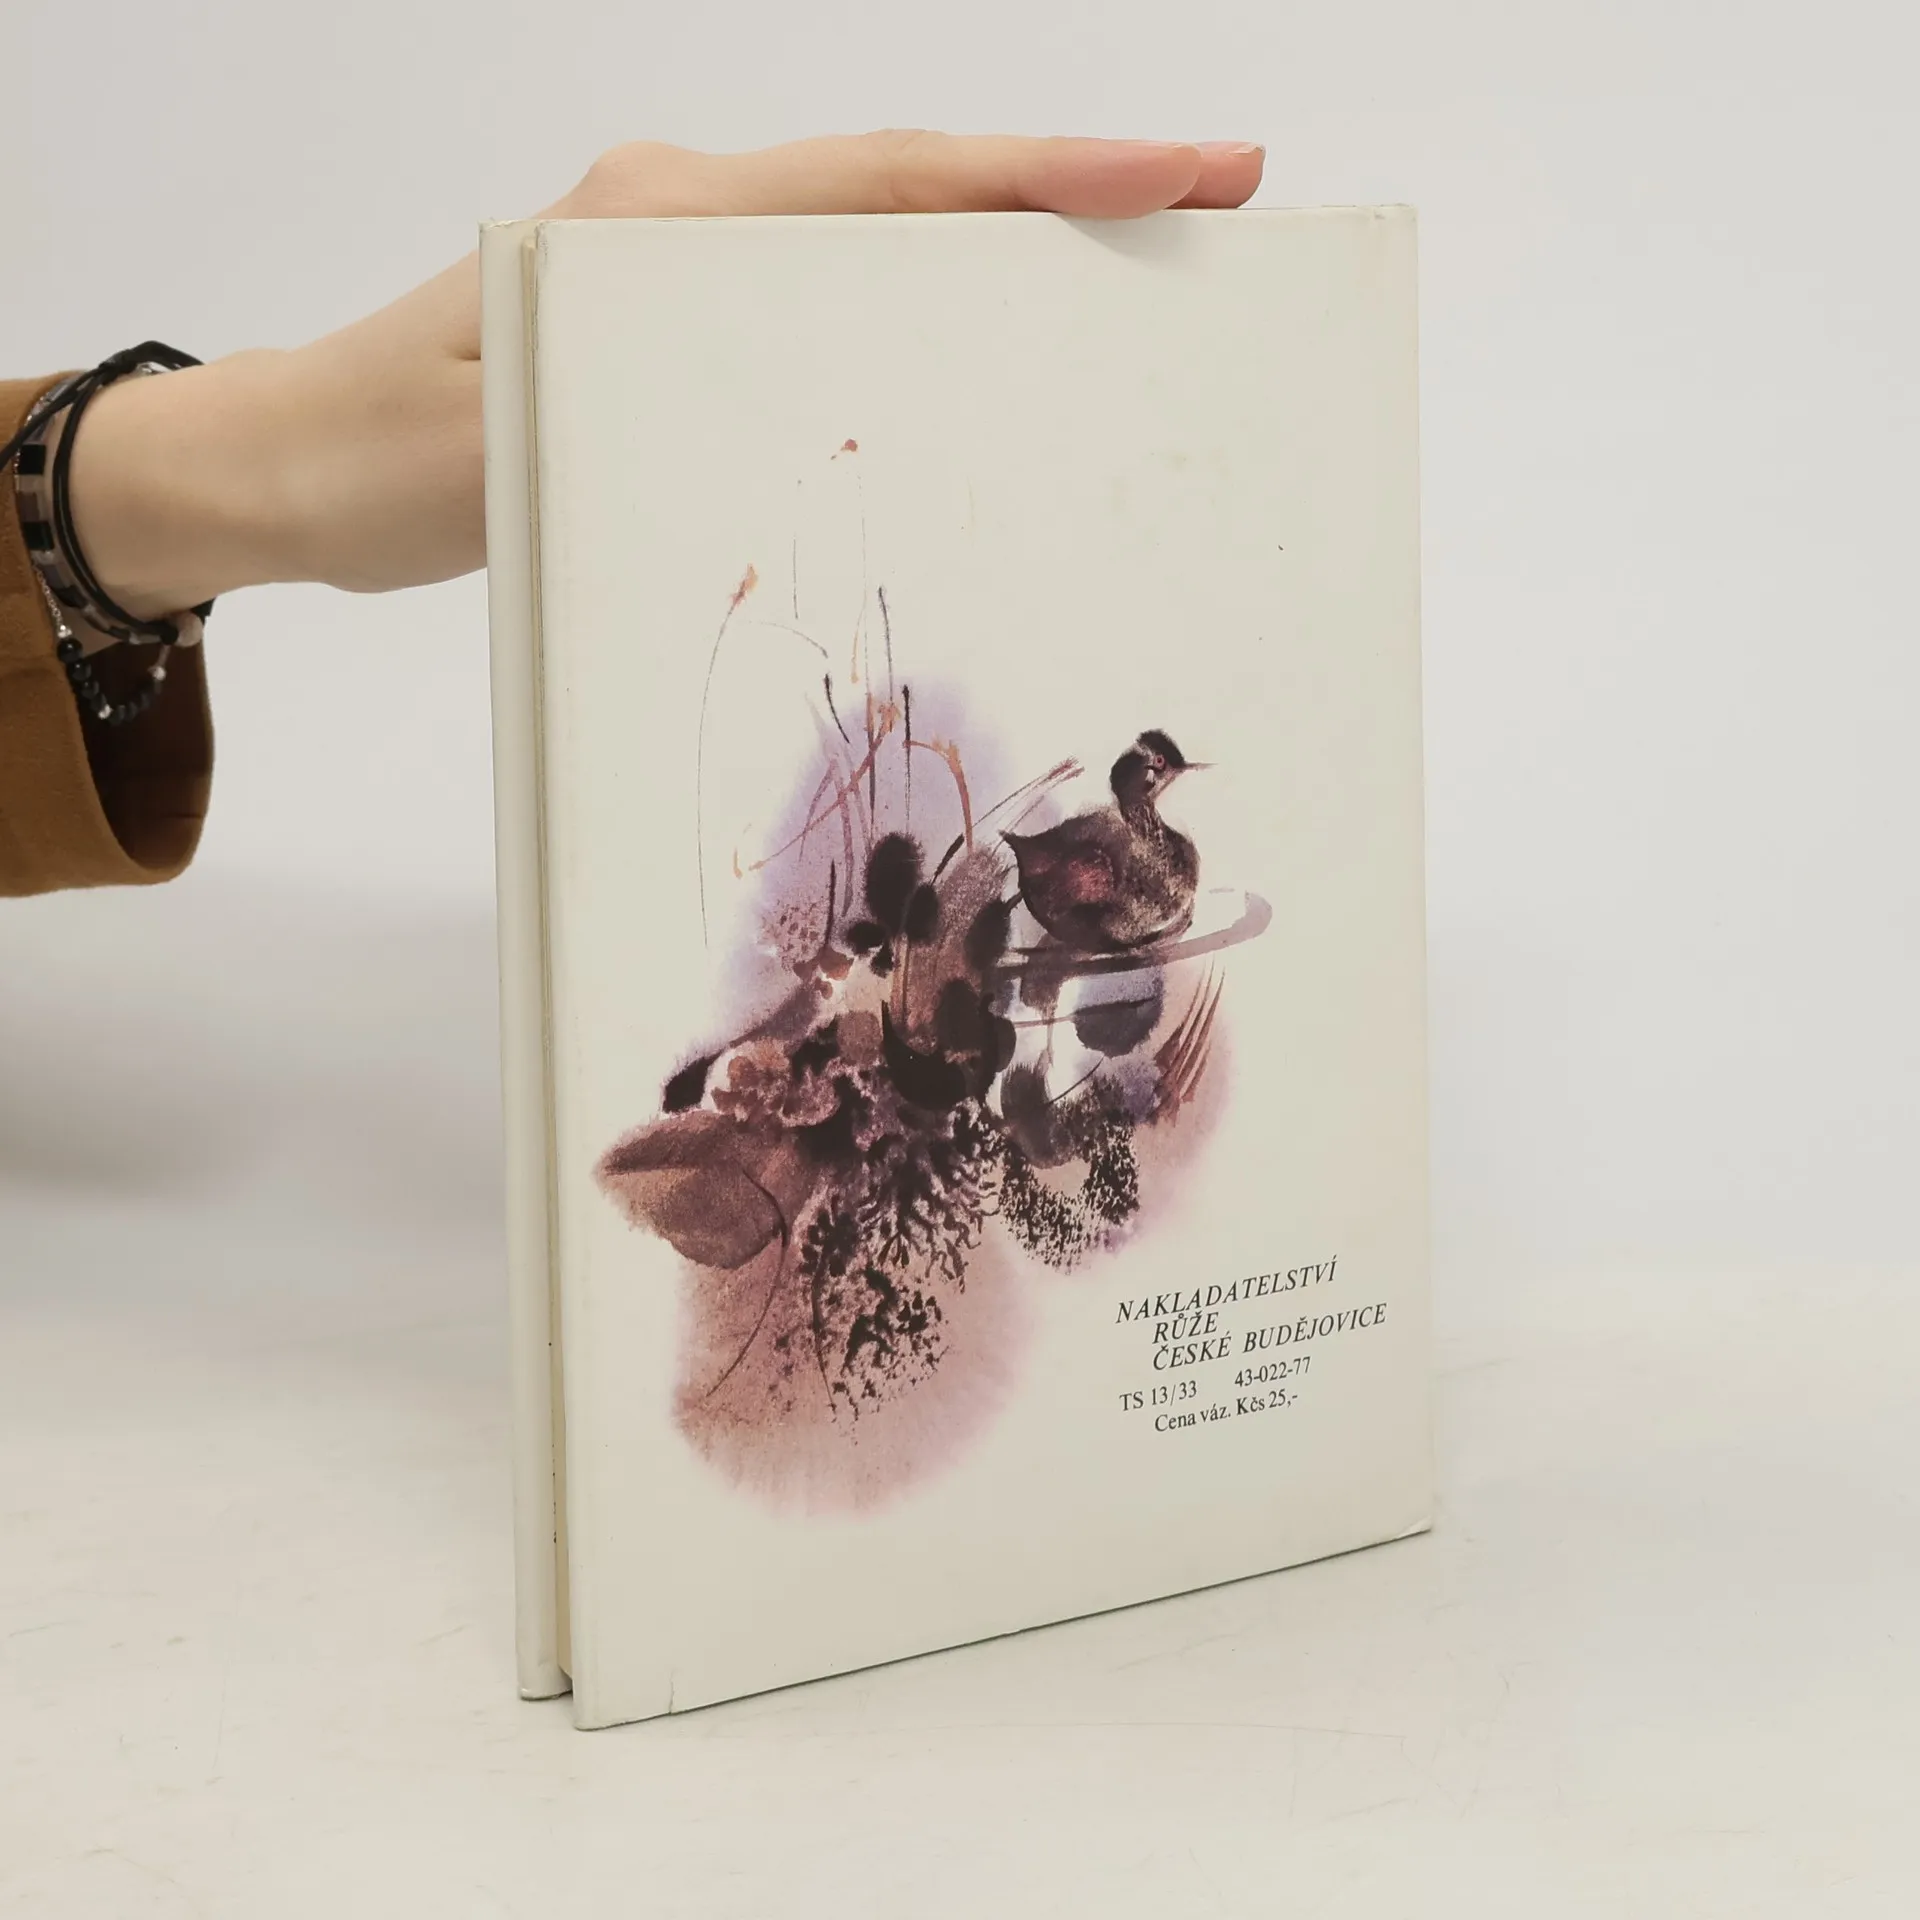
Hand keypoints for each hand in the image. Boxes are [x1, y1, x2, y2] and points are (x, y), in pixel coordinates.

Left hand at [68, 133, 1263, 619]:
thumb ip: (642, 403)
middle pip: (914, 189)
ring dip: (1012, 252)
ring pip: (885, 243)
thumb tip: (796, 392)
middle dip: (1069, 196)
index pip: (886, 181)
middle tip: (1217, 212)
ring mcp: (687, 265)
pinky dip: (929, 314)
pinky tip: (991, 357)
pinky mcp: (682, 324)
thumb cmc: (381, 459)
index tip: (1180, 174)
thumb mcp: (507, 448)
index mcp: (662, 226)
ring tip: (1141, 287)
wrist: (290, 464)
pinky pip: (835, 302)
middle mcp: (688, 221)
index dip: (1041, 178)